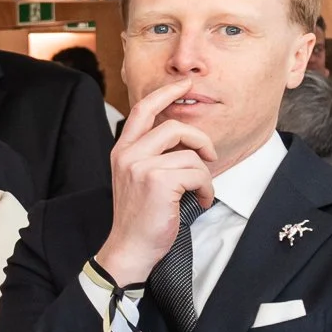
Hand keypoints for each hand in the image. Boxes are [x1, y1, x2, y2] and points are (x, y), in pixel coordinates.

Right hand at [96, 80, 218, 284]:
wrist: (131, 247)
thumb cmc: (141, 216)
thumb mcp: (139, 178)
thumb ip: (153, 155)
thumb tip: (184, 137)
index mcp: (122, 151)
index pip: (142, 109)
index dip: (166, 93)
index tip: (185, 84)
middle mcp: (127, 154)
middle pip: (173, 126)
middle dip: (200, 140)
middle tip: (209, 156)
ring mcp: (140, 167)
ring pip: (190, 154)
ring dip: (204, 174)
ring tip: (200, 191)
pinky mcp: (157, 181)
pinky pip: (197, 173)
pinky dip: (206, 189)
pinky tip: (200, 201)